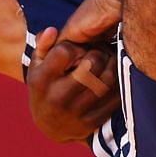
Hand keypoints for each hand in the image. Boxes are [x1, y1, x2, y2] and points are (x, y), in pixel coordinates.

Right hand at [26, 24, 120, 143]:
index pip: (65, 52)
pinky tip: (114, 77)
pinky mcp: (90, 123)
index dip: (76, 46)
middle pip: (92, 64)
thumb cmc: (44, 87)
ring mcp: (75, 112)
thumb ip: (44, 46)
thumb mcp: (37, 66)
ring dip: (113, 66)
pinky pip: (114, 99)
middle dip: (99, 53)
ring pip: (107, 80)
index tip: (78, 50)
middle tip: (100, 52)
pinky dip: (119, 84)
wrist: (49, 126)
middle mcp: (57, 97)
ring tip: (110, 61)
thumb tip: (53, 30)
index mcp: (41, 80)